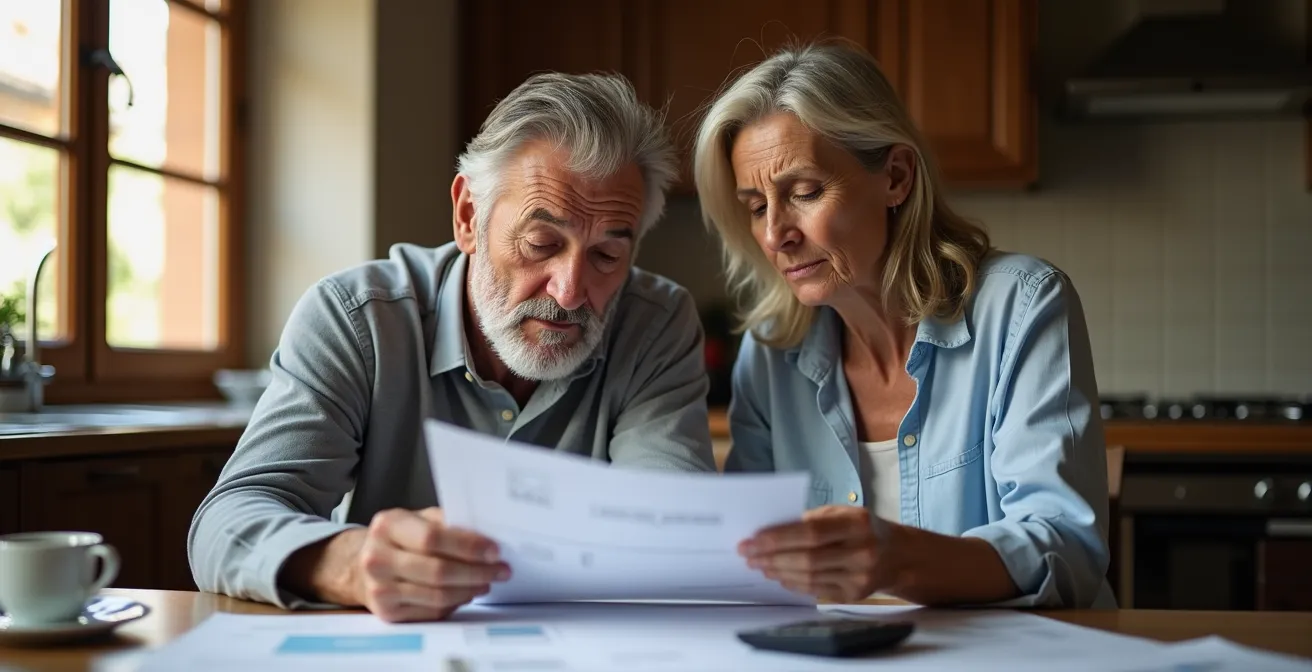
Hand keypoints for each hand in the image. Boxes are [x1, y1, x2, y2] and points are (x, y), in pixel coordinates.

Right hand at [355, 507, 510, 621]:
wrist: (361, 564)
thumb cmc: (399, 539)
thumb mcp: (417, 519)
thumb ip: (446, 523)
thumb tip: (486, 535)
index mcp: (388, 526)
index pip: (432, 538)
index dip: (467, 546)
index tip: (494, 551)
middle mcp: (378, 558)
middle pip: (438, 571)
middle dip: (477, 572)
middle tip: (500, 570)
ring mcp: (380, 589)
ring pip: (438, 595)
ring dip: (470, 590)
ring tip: (486, 582)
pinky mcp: (387, 613)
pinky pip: (431, 611)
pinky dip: (455, 603)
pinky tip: (467, 593)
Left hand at [739, 505, 889, 601]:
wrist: (898, 555)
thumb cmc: (862, 528)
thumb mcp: (842, 513)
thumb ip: (811, 520)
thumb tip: (770, 530)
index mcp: (856, 524)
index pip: (810, 533)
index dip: (778, 538)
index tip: (752, 539)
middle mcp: (861, 552)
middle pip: (807, 559)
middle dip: (771, 557)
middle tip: (748, 554)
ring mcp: (859, 577)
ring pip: (809, 577)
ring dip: (779, 571)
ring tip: (760, 565)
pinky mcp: (854, 595)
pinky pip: (816, 590)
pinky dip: (794, 583)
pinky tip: (779, 576)